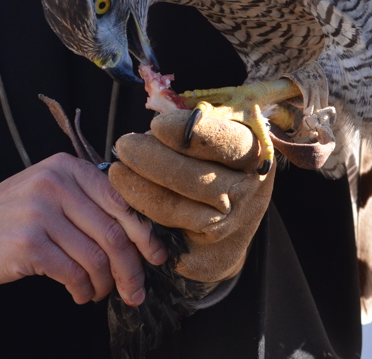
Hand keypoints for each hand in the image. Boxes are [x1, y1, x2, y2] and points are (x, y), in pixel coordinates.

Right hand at [0, 153, 167, 305]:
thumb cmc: (13, 216)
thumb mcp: (49, 192)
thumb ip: (88, 201)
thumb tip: (141, 236)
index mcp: (66, 167)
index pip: (121, 201)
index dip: (145, 234)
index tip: (156, 257)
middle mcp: (55, 183)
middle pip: (114, 232)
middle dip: (132, 268)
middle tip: (136, 291)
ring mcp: (40, 212)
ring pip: (97, 257)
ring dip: (105, 284)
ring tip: (100, 292)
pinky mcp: (28, 243)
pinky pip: (73, 274)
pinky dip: (83, 290)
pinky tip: (80, 294)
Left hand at [108, 110, 274, 282]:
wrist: (232, 227)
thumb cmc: (218, 166)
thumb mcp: (220, 139)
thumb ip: (195, 126)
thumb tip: (154, 116)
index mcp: (255, 155)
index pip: (224, 142)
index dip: (186, 133)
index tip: (156, 125)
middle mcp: (249, 192)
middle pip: (193, 176)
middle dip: (150, 159)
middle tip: (123, 145)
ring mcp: (230, 226)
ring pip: (173, 207)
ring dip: (137, 187)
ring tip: (116, 169)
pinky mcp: (207, 255)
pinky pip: (164, 233)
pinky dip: (139, 214)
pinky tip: (125, 198)